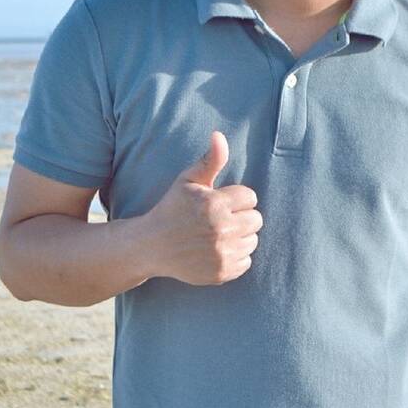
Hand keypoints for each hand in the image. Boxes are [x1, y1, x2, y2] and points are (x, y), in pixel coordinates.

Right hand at [142, 131, 262, 285]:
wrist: (151, 246)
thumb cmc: (173, 208)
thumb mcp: (188, 180)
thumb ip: (210, 160)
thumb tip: (219, 135)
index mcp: (215, 204)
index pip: (250, 197)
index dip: (236, 199)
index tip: (219, 202)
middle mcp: (221, 229)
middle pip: (256, 219)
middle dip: (241, 217)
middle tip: (220, 219)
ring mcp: (221, 253)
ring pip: (253, 241)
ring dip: (240, 237)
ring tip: (218, 234)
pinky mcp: (221, 272)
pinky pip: (246, 261)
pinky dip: (235, 256)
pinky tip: (217, 250)